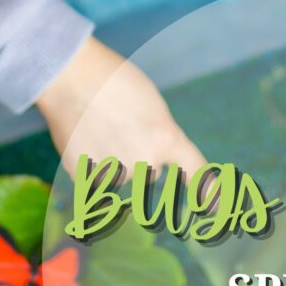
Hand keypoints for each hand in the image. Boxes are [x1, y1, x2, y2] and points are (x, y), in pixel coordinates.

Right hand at [36, 37, 205, 179]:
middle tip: (121, 127)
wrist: (69, 75)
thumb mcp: (154, 108)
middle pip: (151, 175)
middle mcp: (146, 162)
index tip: (216, 210)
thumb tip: (155, 166)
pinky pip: (96, 180)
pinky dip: (90, 164)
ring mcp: (115, 173)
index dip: (209, 194)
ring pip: (123, 177)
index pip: (197, 174)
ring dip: (114, 161)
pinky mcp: (87, 179)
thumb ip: (162, 138)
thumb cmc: (114, 82)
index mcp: (168, 139)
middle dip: (140, 158)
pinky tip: (82, 139)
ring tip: (98, 128)